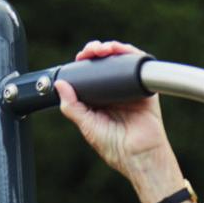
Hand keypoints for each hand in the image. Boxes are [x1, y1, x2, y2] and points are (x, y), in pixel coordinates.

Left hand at [55, 40, 172, 183]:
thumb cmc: (114, 146)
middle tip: (90, 51)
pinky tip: (118, 50)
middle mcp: (113, 92)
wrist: (138, 154)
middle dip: (95, 52)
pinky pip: (137, 64)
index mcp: (98, 101)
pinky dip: (128, 52)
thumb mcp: (87, 125)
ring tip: (102, 48)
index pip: (89, 75)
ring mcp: (129, 88)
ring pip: (119, 60)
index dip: (83, 64)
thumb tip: (59, 84)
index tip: (78, 59)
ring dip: (111, 48)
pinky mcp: (144, 86)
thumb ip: (72, 107)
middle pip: (104, 63)